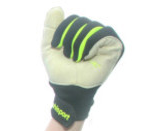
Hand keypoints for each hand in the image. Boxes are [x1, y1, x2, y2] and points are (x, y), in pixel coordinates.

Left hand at [42, 7, 123, 126]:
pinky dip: (91, 44)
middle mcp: (94, 33)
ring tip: (79, 59)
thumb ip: (51, 28)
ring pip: (90, 27)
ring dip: (79, 45)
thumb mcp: (49, 47)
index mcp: (80, 32)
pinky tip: (88, 56)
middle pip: (80, 22)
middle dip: (70, 40)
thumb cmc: (60, 71)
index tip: (58, 48)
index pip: (72, 19)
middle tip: (71, 57)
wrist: (69, 88)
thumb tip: (56, 8)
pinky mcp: (115, 45)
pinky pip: (103, 33)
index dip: (62, 32)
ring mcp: (105, 39)